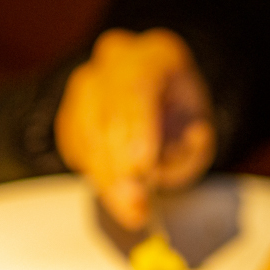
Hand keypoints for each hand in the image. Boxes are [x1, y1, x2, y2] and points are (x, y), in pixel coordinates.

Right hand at [55, 28, 215, 231]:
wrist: (157, 103)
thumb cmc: (178, 116)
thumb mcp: (200, 128)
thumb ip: (194, 146)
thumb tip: (176, 157)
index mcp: (152, 56)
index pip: (136, 89)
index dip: (136, 129)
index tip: (141, 168)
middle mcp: (111, 64)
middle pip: (105, 116)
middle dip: (120, 169)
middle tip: (137, 207)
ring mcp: (84, 89)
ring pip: (86, 137)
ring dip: (107, 181)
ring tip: (131, 212)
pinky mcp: (68, 117)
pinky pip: (76, 151)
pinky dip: (97, 177)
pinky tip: (118, 194)